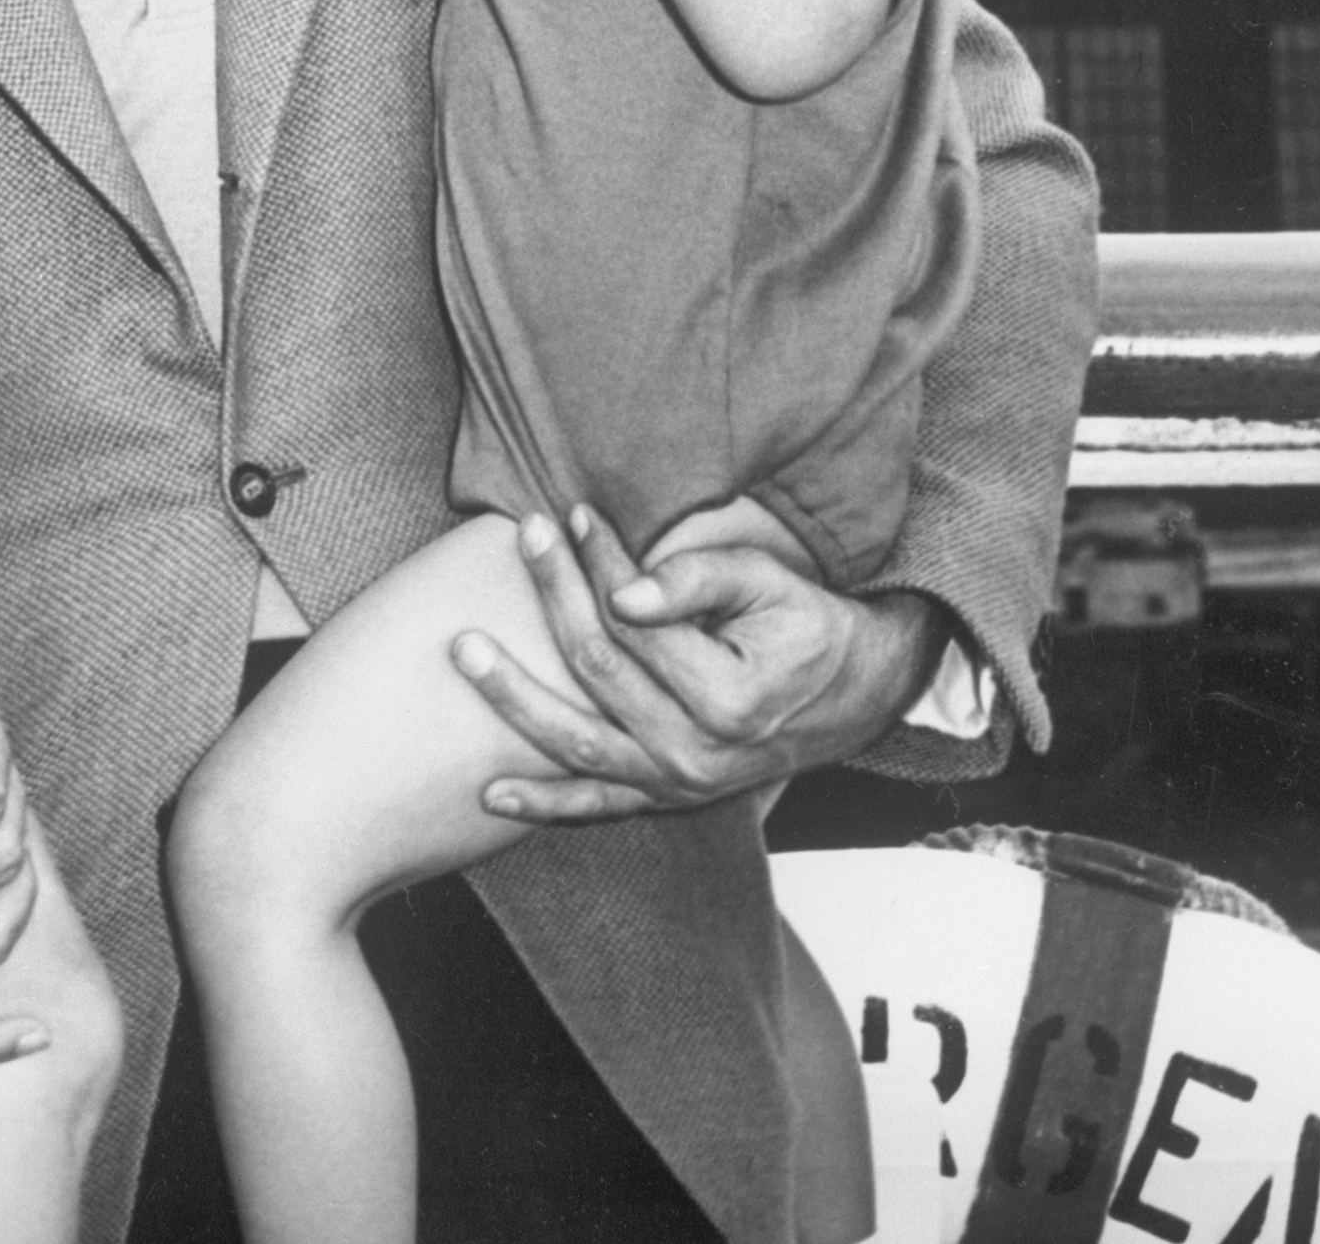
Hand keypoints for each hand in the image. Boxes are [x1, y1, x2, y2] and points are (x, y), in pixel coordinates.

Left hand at [454, 509, 942, 822]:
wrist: (856, 695)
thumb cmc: (807, 626)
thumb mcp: (768, 584)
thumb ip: (695, 582)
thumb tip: (621, 594)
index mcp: (730, 701)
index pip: (633, 623)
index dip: (596, 563)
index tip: (571, 513)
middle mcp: (699, 755)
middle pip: (597, 669)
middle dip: (553, 595)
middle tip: (518, 538)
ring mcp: (680, 785)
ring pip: (577, 743)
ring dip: (514, 699)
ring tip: (463, 651)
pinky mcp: (667, 799)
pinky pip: (596, 806)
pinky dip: (543, 802)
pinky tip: (491, 792)